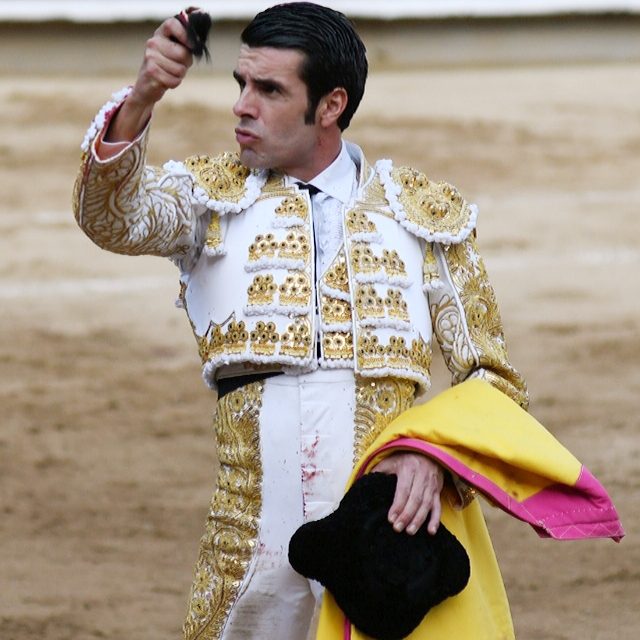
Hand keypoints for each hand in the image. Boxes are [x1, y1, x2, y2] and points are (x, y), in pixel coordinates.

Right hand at [105, 15, 194, 142]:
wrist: (145, 91)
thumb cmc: (165, 71)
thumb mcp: (177, 54)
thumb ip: (187, 41)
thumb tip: (200, 20)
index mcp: (160, 34)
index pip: (176, 24)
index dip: (186, 35)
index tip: (190, 45)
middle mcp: (153, 43)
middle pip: (184, 53)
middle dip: (186, 64)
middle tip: (176, 68)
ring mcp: (150, 58)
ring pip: (180, 68)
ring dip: (179, 76)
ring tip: (169, 76)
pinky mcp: (150, 74)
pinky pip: (173, 79)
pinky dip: (173, 84)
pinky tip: (164, 83)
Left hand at [372, 452, 443, 535]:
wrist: (428, 450)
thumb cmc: (406, 457)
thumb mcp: (392, 460)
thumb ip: (379, 470)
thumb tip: (364, 480)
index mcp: (409, 468)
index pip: (403, 490)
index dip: (398, 505)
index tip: (391, 519)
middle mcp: (422, 476)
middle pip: (415, 499)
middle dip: (406, 515)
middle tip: (398, 528)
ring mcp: (431, 484)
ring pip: (426, 504)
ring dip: (419, 519)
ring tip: (410, 531)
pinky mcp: (437, 491)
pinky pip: (438, 506)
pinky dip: (435, 519)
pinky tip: (431, 531)